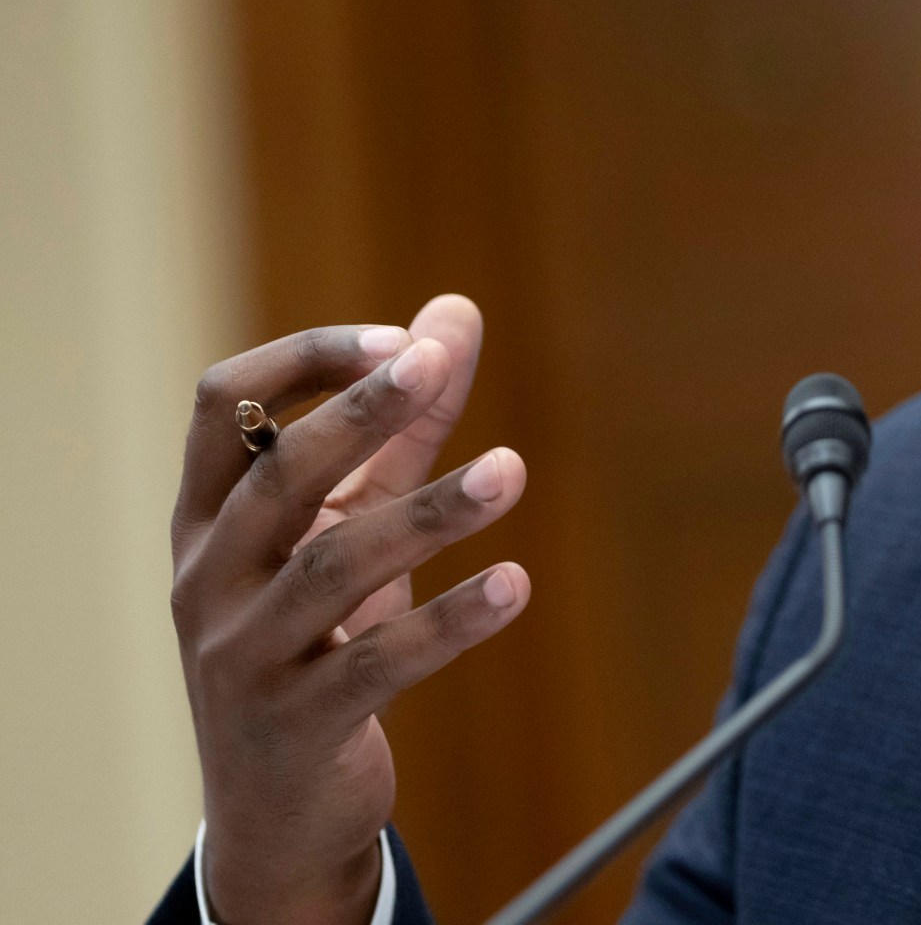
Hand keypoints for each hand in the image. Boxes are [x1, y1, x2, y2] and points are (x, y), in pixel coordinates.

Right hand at [170, 294, 529, 924]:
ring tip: (512, 470)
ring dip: (429, 513)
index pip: (220, 404)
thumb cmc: (316, 635)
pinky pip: (377, 664)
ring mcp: (244, 654)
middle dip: (356, 414)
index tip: (403, 340)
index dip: (307, 360)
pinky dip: (450, 622)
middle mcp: (209, 577)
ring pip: (332, 567)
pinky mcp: (298, 723)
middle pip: (276, 476)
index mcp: (208, 515)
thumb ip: (406, 425)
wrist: (278, 807)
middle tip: (433, 364)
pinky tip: (514, 585)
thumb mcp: (352, 524)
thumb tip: (455, 311)